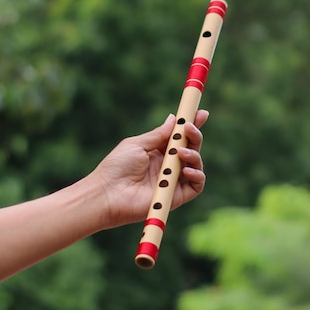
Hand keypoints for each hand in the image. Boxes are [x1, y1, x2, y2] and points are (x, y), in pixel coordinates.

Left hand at [92, 111, 208, 228]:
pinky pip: (196, 186)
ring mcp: (173, 180)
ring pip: (196, 164)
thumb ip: (158, 134)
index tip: (201, 113)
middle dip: (195, 135)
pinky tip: (187, 170)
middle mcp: (168, 165)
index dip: (191, 125)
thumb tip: (174, 118)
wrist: (108, 193)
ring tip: (180, 153)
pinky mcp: (176, 197)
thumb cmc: (117, 167)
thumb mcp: (137, 144)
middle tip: (190, 128)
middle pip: (190, 148)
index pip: (179, 137)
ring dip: (194, 154)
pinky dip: (197, 175)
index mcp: (158, 151)